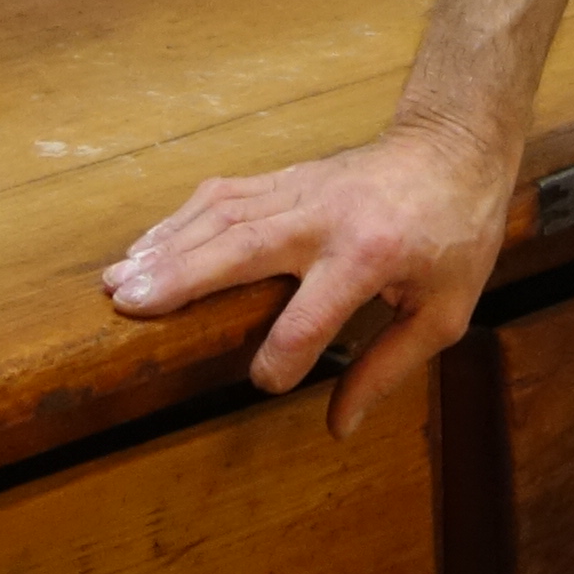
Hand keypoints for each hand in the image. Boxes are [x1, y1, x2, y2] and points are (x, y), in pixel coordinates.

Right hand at [101, 116, 518, 441]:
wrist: (453, 148)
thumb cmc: (456, 235)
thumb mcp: (443, 311)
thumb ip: (388, 367)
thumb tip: (340, 425)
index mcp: (371, 254)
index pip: (311, 317)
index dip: (282, 358)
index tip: (264, 382)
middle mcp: (326, 218)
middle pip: (243, 248)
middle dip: (183, 278)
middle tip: (128, 304)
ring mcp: (301, 190)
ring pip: (222, 216)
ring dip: (166, 247)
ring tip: (117, 280)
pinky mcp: (286, 177)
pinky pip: (224, 195)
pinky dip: (179, 219)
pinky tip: (145, 244)